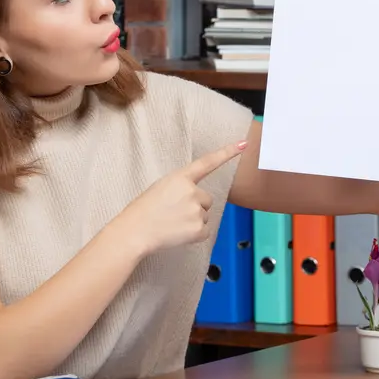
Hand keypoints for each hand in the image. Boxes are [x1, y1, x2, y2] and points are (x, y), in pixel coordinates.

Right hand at [117, 140, 247, 253]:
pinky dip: (194, 234)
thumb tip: (196, 198)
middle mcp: (192, 191)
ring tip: (172, 223)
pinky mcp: (199, 229)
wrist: (134, 232)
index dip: (227, 153)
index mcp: (180, 177)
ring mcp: (196, 210)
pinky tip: (178, 233)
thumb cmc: (142, 211)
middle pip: (206, 199)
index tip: (244, 144)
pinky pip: (205, 231)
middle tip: (173, 213)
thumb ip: (181, 187)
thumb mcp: (160, 188)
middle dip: (195, 206)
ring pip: (204, 215)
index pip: (208, 162)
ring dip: (193, 220)